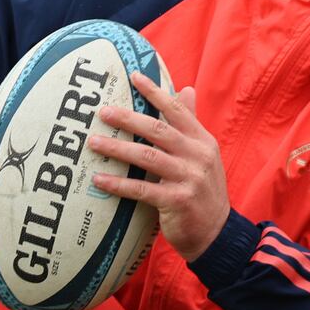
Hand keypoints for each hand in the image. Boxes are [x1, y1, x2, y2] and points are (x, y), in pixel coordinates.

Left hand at [88, 72, 229, 261]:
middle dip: (128, 118)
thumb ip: (191, 123)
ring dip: (118, 148)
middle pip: (159, 130)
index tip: (134, 76)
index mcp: (203, 141)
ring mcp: (189, 178)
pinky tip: (100, 180)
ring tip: (94, 143)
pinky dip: (119, 184)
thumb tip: (186, 90)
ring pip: (147, 157)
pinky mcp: (177, 201)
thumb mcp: (204, 154)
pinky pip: (142, 189)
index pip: (178, 110)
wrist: (216, 233)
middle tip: (103, 112)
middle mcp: (198, 156)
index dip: (156, 92)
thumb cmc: (203, 190)